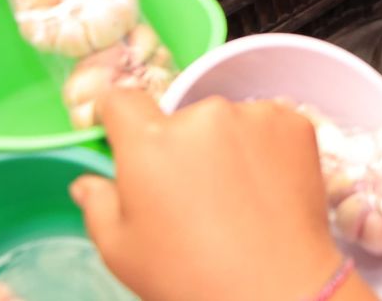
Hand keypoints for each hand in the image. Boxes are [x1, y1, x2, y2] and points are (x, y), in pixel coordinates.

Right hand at [72, 91, 373, 300]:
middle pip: (180, 118)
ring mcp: (253, 115)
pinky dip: (265, 148)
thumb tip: (88, 183)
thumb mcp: (123, 251)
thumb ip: (99, 205)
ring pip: (227, 121)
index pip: (121, 100)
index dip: (117, 114)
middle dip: (180, 147)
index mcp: (150, 142)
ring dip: (226, 146)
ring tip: (236, 198)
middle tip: (194, 195)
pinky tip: (265, 189)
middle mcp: (203, 116)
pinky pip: (268, 125)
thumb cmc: (192, 276)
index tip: (121, 128)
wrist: (277, 288)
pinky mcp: (294, 123)